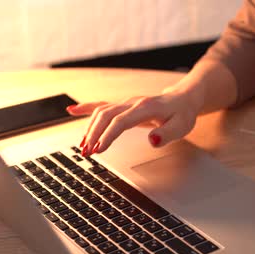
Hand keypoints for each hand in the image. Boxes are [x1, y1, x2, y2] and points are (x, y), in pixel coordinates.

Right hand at [66, 91, 199, 154]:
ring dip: (90, 128)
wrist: (183, 99)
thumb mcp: (181, 126)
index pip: (121, 121)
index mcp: (146, 108)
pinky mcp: (124, 106)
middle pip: (106, 115)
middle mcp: (133, 103)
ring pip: (102, 112)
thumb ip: (167, 134)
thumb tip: (152, 141)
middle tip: (86, 152)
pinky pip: (102, 105)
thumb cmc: (182, 114)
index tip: (99, 149)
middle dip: (94, 134)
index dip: (108, 135)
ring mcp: (126, 103)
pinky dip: (86, 108)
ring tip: (82, 146)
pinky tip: (71, 111)